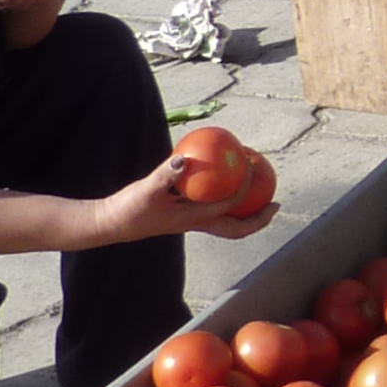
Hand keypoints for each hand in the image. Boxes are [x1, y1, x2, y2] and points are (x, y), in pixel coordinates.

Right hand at [90, 156, 274, 248]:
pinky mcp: (182, 216)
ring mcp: (190, 222)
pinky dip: (222, 197)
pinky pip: (211, 208)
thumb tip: (182, 158)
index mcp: (193, 219)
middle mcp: (196, 224)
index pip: (229, 205)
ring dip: (245, 211)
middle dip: (259, 219)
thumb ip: (164, 175)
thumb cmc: (128, 209)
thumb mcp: (145, 190)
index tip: (253, 167)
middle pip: (236, 229)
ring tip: (259, 192)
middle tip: (277, 204)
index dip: (246, 188)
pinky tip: (222, 178)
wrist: (110, 223)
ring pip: (226, 222)